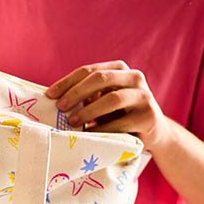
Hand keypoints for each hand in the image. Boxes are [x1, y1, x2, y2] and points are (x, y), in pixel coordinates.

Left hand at [46, 60, 172, 150]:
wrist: (152, 131)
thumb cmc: (119, 114)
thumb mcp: (103, 99)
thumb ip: (85, 95)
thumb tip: (53, 99)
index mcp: (120, 69)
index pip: (90, 70)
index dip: (68, 82)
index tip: (50, 95)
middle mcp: (135, 77)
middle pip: (101, 79)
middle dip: (77, 92)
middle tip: (61, 107)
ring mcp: (144, 96)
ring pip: (112, 99)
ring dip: (89, 111)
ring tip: (73, 122)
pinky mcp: (148, 117)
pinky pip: (121, 123)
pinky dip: (102, 130)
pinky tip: (90, 134)